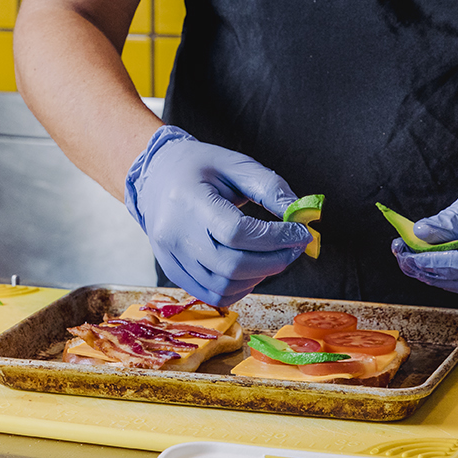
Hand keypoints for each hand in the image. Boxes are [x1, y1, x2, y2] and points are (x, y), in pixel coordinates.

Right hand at [125, 126, 312, 306]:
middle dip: (274, 261)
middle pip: (231, 266)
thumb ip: (269, 187)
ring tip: (274, 256)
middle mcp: (173, 233)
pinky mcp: (172, 271)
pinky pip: (212, 294)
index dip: (275, 238)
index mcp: (187, 199)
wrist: (156, 175)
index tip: (300, 232)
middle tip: (294, 247)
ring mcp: (170, 256)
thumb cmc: (198, 167)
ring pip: (223, 286)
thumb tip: (301, 216)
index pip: (236, 232)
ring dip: (259, 276)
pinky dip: (240, 287)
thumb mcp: (235, 164)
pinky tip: (252, 269)